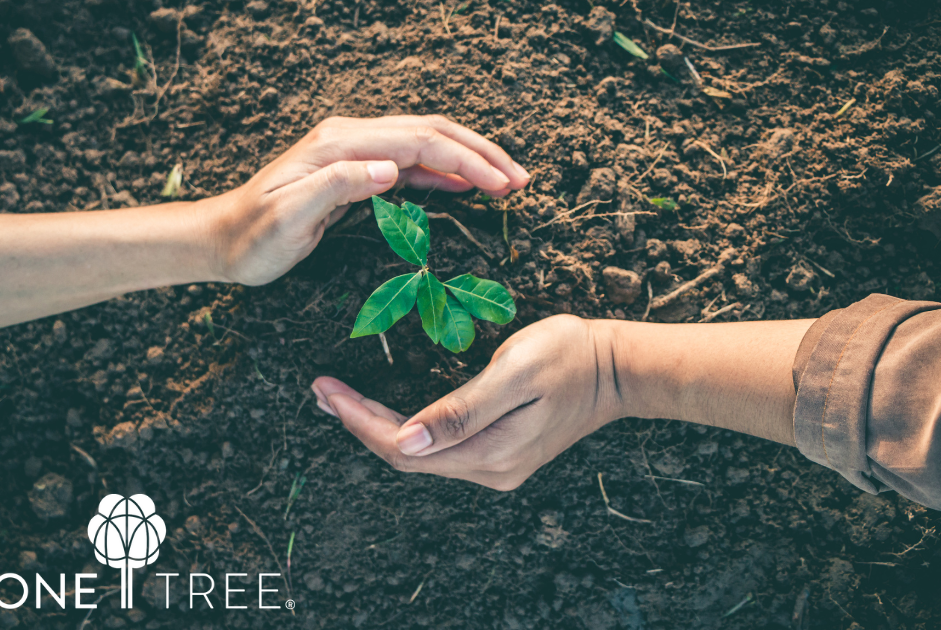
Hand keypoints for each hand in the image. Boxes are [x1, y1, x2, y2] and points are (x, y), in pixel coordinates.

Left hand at [199, 115, 529, 285]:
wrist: (222, 240)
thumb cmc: (254, 238)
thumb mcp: (289, 218)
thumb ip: (338, 187)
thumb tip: (390, 169)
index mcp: (340, 144)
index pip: (419, 140)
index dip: (466, 159)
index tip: (502, 183)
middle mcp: (350, 137)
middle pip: (430, 131)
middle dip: (480, 153)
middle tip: (520, 180)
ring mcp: (353, 150)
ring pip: (425, 142)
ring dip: (467, 158)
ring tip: (506, 181)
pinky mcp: (354, 168)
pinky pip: (410, 162)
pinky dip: (443, 170)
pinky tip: (465, 185)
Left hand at [310, 315, 621, 489]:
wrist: (618, 368)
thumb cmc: (569, 356)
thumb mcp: (515, 372)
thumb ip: (462, 409)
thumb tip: (407, 438)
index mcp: (489, 452)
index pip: (403, 447)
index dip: (359, 420)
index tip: (326, 390)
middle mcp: (489, 469)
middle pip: (406, 456)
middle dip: (358, 424)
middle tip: (321, 391)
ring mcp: (496, 465)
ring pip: (420, 455)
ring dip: (376, 428)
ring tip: (339, 400)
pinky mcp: (500, 452)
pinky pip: (439, 450)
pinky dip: (404, 430)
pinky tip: (385, 413)